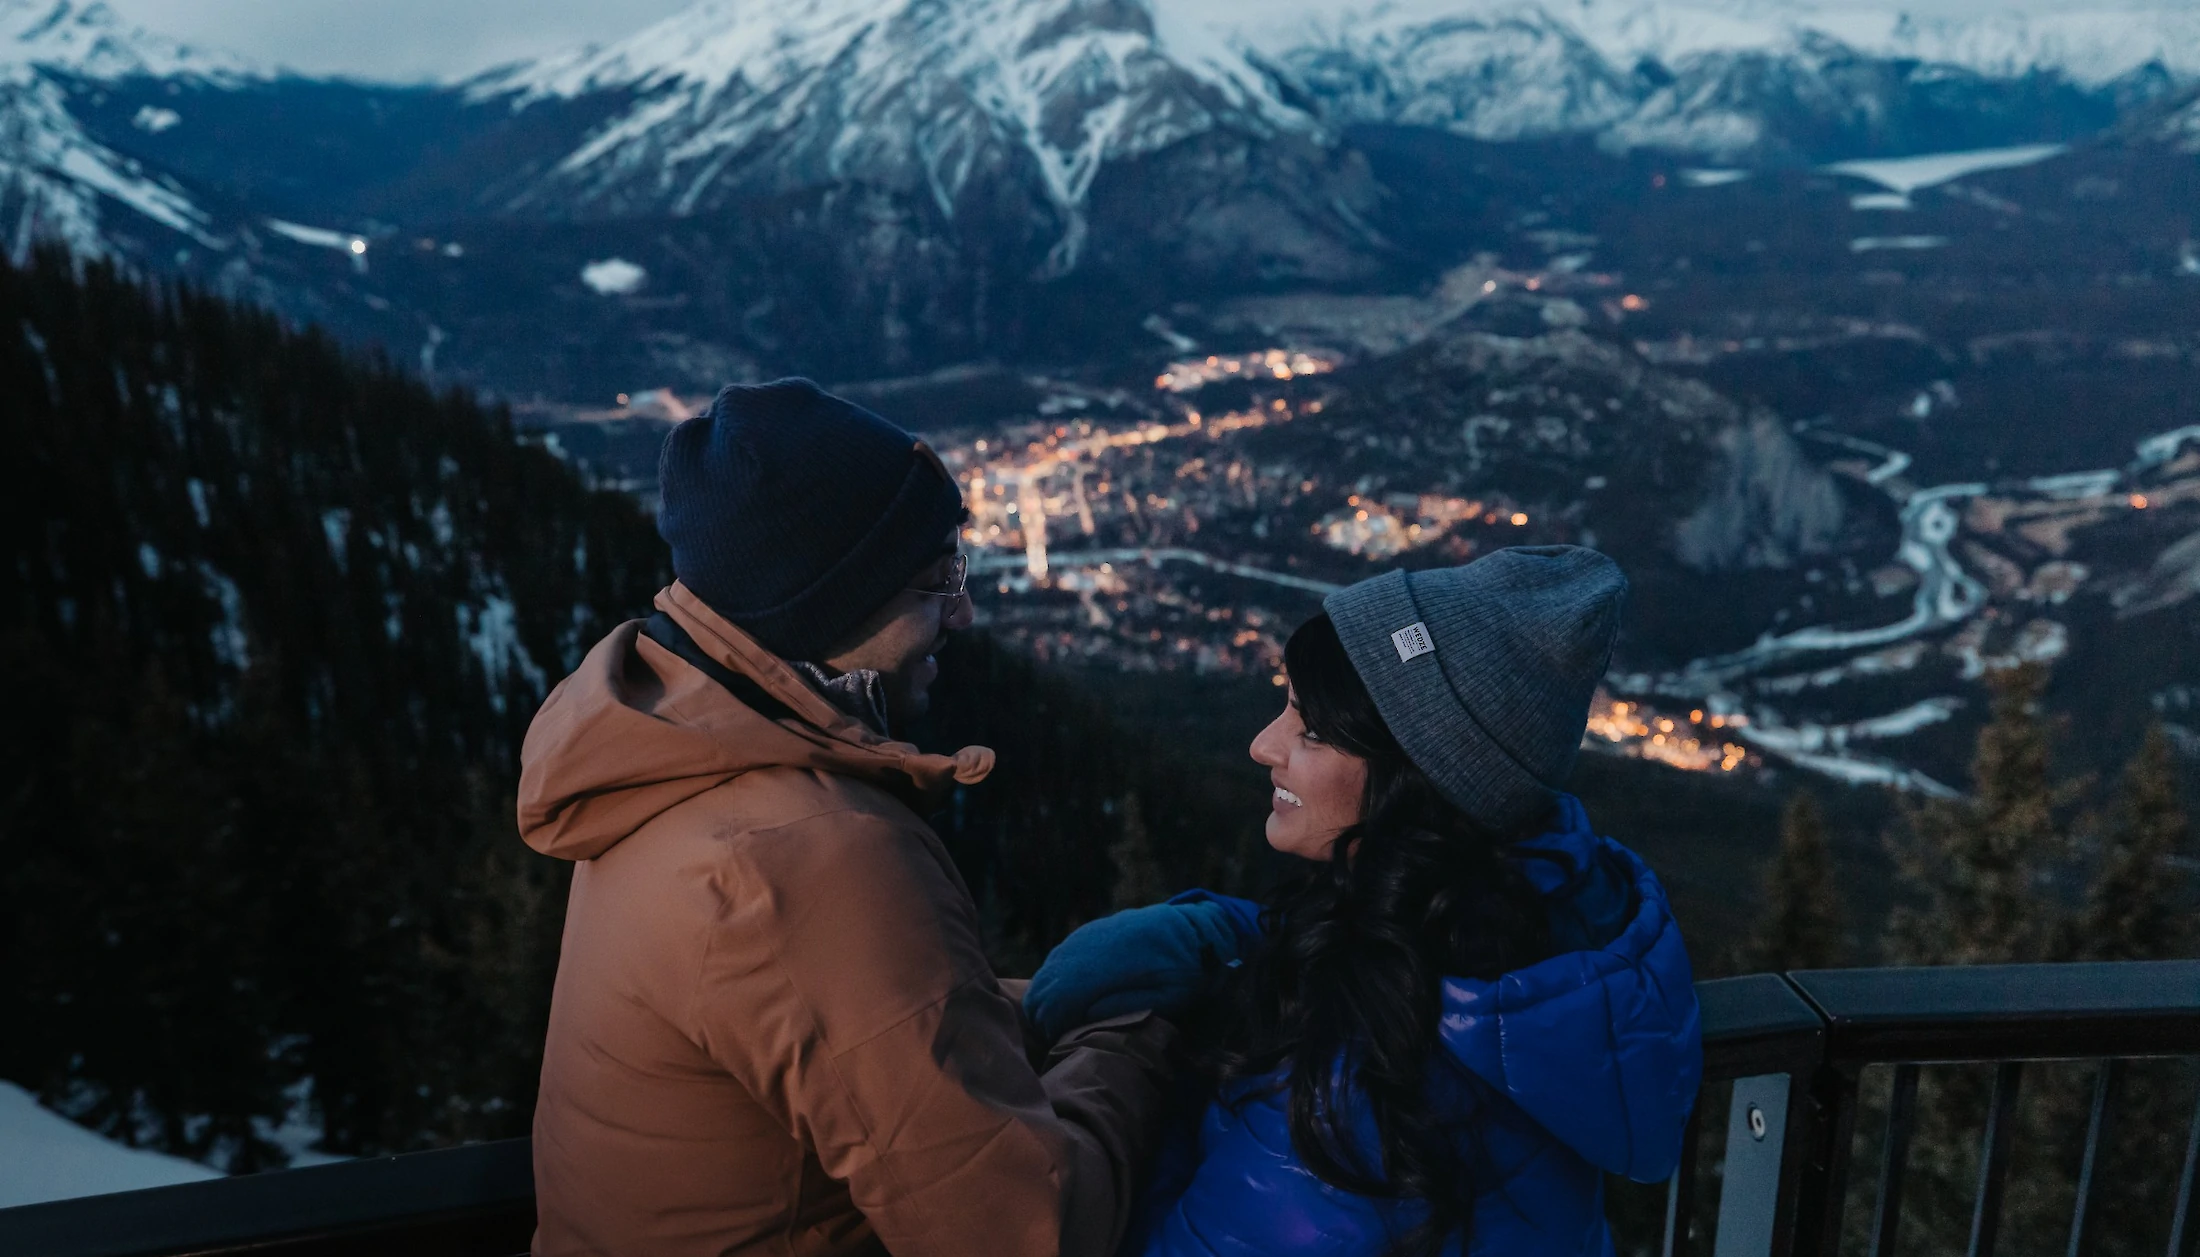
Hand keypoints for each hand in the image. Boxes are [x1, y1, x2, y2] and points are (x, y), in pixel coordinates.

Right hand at [1023, 901, 1241, 1043]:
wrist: (1196, 927)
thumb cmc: (1188, 970)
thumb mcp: (1168, 998)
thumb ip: (1127, 1006)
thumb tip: (1086, 1015)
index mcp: (1110, 964)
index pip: (1061, 996)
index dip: (1051, 1022)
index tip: (1054, 1042)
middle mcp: (1091, 945)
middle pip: (1048, 983)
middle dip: (1042, 1013)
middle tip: (1049, 1037)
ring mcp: (1087, 935)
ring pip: (1049, 969)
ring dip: (1045, 996)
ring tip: (1051, 1023)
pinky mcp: (1089, 932)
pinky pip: (1058, 957)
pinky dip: (1054, 979)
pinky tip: (1059, 997)